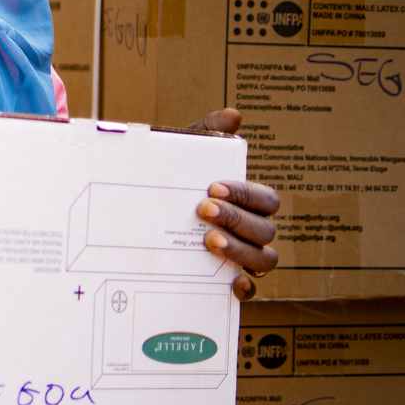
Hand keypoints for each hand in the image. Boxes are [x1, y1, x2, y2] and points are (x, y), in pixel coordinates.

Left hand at [190, 108, 281, 299]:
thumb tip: (234, 115)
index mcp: (248, 202)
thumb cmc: (173, 185)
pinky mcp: (226, 281)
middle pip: (265, 229)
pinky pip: (250, 289)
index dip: (245, 194)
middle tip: (203, 210)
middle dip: (237, 219)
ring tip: (208, 241)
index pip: (266, 200)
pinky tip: (230, 282)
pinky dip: (245, 287)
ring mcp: (242, 258)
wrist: (138, 217)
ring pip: (264, 259)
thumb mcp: (183, 157)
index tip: (212, 187)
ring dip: (241, 250)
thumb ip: (207, 134)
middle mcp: (252, 231)